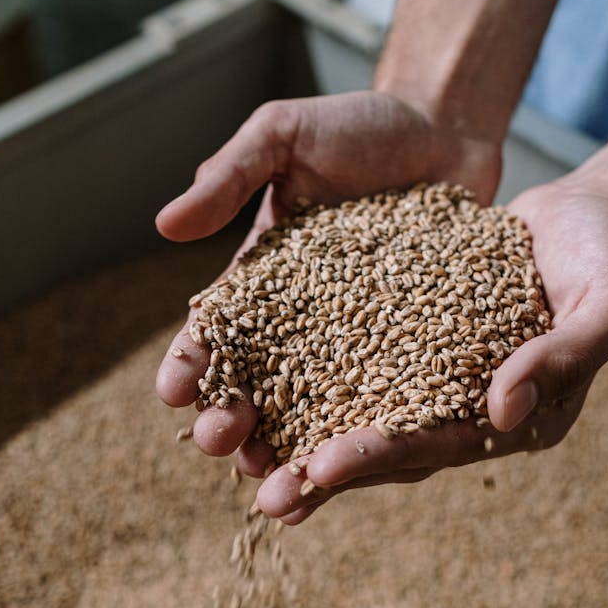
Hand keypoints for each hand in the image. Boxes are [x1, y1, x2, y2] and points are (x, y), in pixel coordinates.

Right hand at [155, 89, 501, 472]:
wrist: (442, 129)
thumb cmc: (358, 126)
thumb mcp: (283, 136)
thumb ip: (230, 177)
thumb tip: (164, 225)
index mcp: (260, 279)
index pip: (215, 331)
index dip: (191, 363)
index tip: (173, 392)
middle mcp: (302, 322)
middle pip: (257, 385)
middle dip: (231, 419)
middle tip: (220, 443)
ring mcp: (355, 340)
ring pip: (313, 409)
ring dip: (289, 447)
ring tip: (276, 480)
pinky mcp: (408, 349)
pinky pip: (384, 397)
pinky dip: (364, 434)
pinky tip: (356, 468)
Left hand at [255, 176, 607, 523]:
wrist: (583, 214)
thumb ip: (564, 357)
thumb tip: (501, 413)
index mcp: (516, 419)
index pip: (440, 446)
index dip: (381, 458)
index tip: (320, 469)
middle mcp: (466, 409)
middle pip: (389, 448)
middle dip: (325, 473)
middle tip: (264, 499)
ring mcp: (433, 377)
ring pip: (359, 413)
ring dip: (302, 436)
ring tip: (241, 455)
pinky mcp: (407, 342)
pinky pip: (351, 363)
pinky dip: (307, 375)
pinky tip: (257, 380)